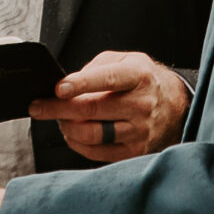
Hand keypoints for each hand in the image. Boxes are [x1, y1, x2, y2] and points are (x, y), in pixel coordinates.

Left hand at [29, 51, 190, 162]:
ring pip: (92, 134)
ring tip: (59, 119)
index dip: (80, 83)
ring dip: (67, 127)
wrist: (175, 106)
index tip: (58, 88)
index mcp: (138, 76)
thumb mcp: (126, 61)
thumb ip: (96, 68)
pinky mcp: (134, 151)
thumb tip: (66, 85)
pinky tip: (71, 133)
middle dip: (58, 109)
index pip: (107, 79)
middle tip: (38, 107)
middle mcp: (141, 104)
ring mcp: (139, 131)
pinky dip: (77, 143)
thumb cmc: (142, 82)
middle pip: (92, 110)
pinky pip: (97, 152)